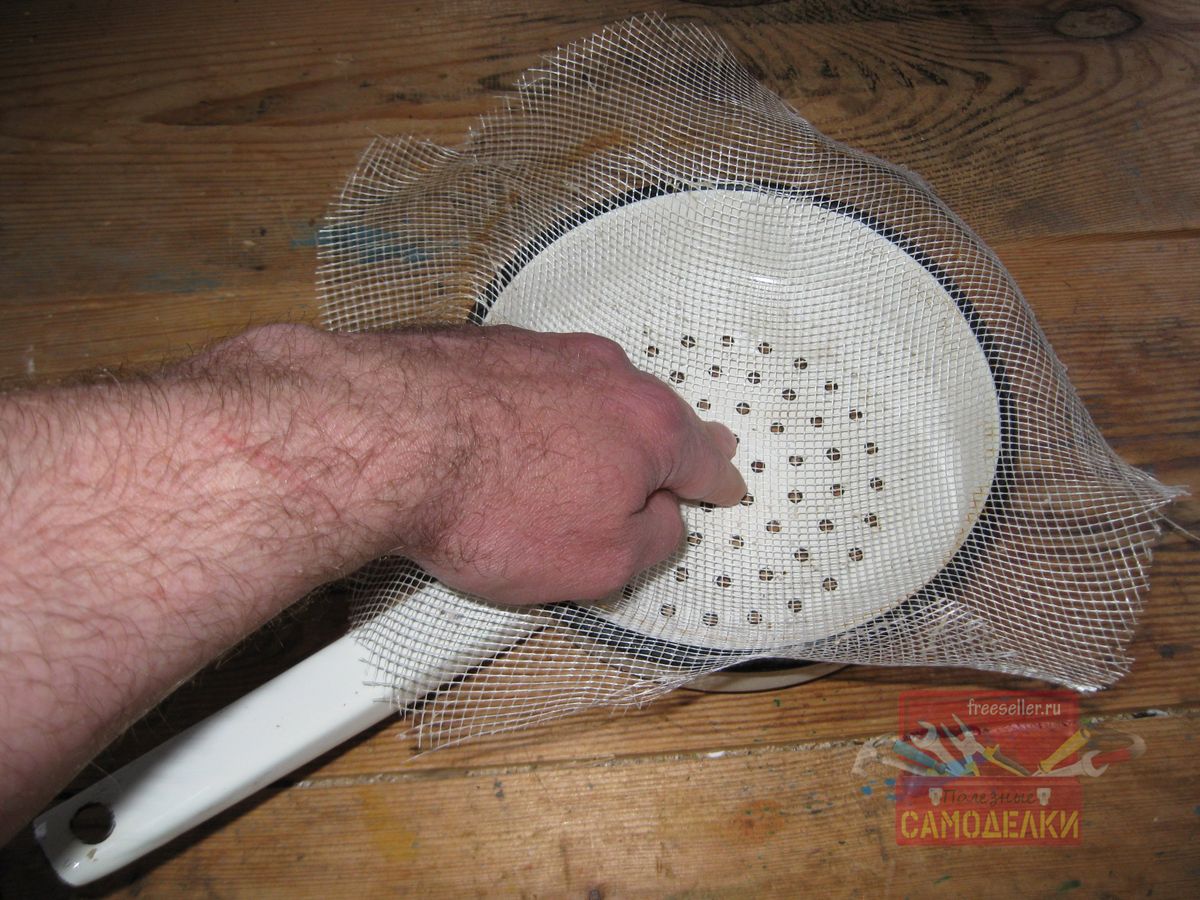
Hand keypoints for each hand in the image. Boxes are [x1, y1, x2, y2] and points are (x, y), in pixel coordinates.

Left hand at [215, 324, 745, 603]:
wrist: (386, 436)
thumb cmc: (490, 501)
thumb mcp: (599, 561)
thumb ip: (651, 541)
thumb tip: (661, 519)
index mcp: (648, 424)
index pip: (702, 460)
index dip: (717, 483)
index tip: (725, 488)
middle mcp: (602, 374)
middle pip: (649, 415)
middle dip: (662, 444)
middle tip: (676, 460)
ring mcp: (541, 353)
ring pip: (587, 395)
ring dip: (591, 428)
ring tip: (581, 467)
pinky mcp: (483, 348)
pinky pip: (527, 387)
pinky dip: (531, 414)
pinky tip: (508, 444)